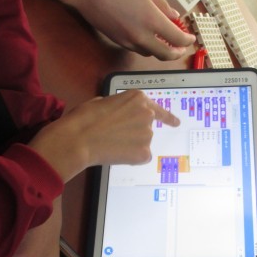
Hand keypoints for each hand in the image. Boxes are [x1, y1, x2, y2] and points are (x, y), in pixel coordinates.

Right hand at [28, 89, 179, 182]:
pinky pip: (140, 157)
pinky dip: (130, 158)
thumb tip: (121, 115)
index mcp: (137, 99)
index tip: (176, 123)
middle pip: (146, 127)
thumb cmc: (84, 119)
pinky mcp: (144, 152)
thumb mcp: (102, 102)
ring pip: (142, 143)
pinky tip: (116, 153)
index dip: (167, 117)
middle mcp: (147, 114)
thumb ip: (120, 107)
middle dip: (134, 133)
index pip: (159, 109)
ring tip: (110, 144)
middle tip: (115, 137)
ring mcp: (148, 134)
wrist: (79, 139)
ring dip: (131, 145)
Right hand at [50, 0, 194, 59]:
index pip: (176, 39)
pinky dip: (147, 46)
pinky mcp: (117, 41)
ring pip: (150, 53)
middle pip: (165, 55)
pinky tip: (148, 36)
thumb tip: (174, 17)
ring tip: (166, 41)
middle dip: (176, 53)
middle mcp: (141, 36)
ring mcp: (128, 41)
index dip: (187, 41)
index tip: (191, 38)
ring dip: (161, 50)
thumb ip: (163, 4)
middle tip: (181, 47)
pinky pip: (137, 49)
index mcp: (152, 20)